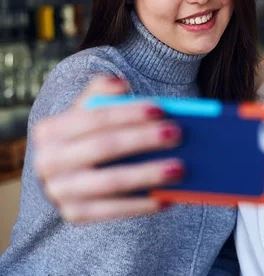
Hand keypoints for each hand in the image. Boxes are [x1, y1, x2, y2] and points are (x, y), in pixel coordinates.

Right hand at [33, 75, 183, 222]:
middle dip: (143, 140)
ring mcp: (59, 191)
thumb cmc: (88, 133)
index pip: (96, 117)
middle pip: (104, 147)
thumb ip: (101, 91)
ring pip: (110, 182)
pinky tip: (167, 198)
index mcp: (50, 130)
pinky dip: (141, 205)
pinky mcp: (74, 215)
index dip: (129, 113)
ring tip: (180, 169)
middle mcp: (48, 162)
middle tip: (178, 134)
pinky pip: (112, 211)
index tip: (161, 109)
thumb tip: (120, 85)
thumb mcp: (87, 109)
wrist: (67, 172)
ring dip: (147, 175)